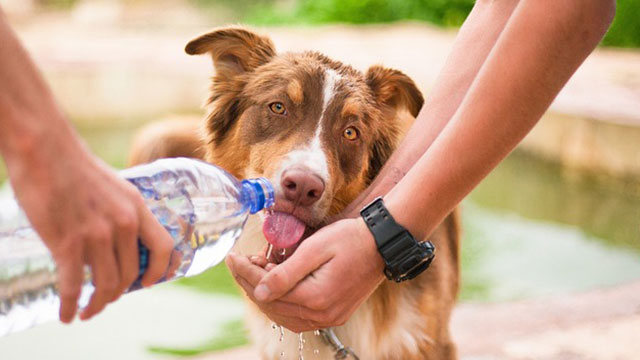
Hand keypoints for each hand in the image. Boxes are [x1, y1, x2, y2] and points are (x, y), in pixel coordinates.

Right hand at [6, 141, 173, 322]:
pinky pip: (74, 286)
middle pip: (132, 273)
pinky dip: (71, 306)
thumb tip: (119, 239)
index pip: (163, 247)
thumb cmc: (75, 166)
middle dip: (119, 293)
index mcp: (137, 207)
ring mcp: (97, 234)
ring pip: (106, 284)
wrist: (44, 149)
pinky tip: (67, 314)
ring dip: (98, 304)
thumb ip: (121, 212)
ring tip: (88, 310)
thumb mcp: (114, 187)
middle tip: (106, 298)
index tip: (149, 283)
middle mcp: (123, 223)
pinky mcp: (67, 242)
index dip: (161, 270)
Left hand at [226, 217, 384, 332]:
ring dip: (264, 294)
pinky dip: (281, 303)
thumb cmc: (350, 239)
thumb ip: (286, 273)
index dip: (245, 273)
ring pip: (283, 315)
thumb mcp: (315, 248)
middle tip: (241, 261)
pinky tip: (275, 286)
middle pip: (272, 305)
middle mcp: (322, 315)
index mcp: (316, 298)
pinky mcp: (334, 315)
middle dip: (251, 282)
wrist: (382, 244)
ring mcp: (329, 318)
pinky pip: (298, 316)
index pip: (267, 290)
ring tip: (256, 270)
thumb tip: (258, 291)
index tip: (232, 257)